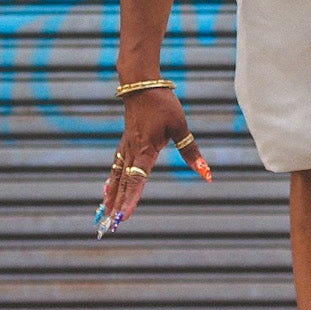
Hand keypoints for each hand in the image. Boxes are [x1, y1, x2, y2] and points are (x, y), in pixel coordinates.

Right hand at [95, 85, 210, 237]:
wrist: (140, 83)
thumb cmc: (162, 103)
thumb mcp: (180, 126)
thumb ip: (191, 151)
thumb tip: (206, 173)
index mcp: (145, 150)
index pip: (137, 181)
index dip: (130, 200)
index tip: (124, 217)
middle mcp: (132, 152)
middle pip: (122, 184)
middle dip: (115, 206)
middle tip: (108, 226)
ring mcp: (126, 147)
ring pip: (116, 177)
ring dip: (111, 197)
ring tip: (104, 214)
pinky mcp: (125, 143)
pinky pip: (115, 166)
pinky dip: (111, 181)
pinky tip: (106, 189)